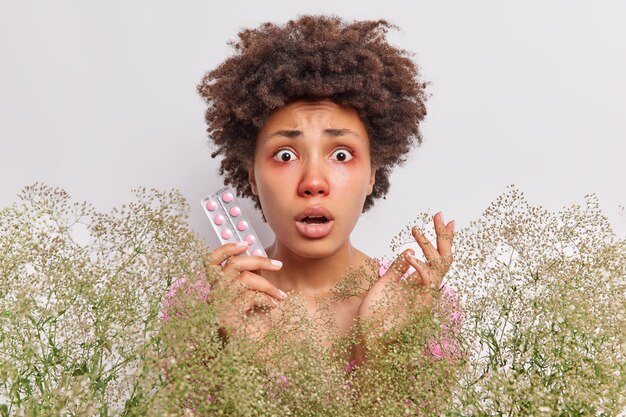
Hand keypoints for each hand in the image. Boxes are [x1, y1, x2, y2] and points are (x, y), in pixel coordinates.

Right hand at [203, 242, 286, 336]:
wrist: (257, 352)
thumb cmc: (254, 326)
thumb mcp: (253, 296)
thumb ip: (250, 278)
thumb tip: (258, 257)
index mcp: (217, 289)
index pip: (209, 262)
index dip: (225, 249)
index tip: (246, 244)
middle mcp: (213, 297)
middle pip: (232, 265)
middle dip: (259, 261)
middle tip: (278, 265)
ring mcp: (218, 308)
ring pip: (244, 280)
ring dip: (268, 285)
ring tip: (279, 295)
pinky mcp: (226, 319)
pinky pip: (248, 296)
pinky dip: (266, 298)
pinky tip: (274, 305)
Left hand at [353, 212, 453, 361]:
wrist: (369, 337)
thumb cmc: (376, 314)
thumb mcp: (385, 284)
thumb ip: (398, 269)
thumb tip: (408, 251)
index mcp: (419, 284)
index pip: (435, 258)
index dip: (440, 239)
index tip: (441, 220)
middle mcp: (426, 290)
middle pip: (444, 259)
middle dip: (444, 237)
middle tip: (441, 216)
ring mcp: (425, 297)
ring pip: (439, 267)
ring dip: (429, 246)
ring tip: (416, 230)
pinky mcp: (421, 305)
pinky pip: (428, 282)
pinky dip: (421, 267)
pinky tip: (410, 255)